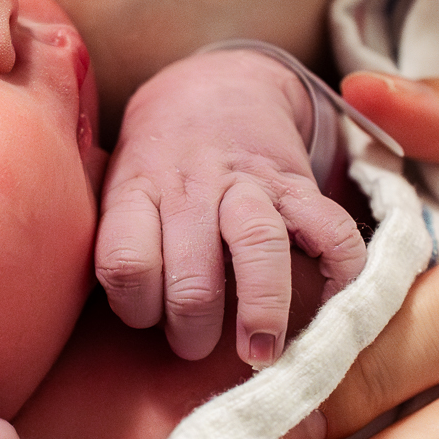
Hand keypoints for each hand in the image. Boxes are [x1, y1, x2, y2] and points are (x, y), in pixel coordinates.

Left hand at [96, 49, 366, 367]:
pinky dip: (341, 270)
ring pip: (259, 246)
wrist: (213, 86)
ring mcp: (249, 185)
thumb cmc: (154, 161)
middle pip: (191, 274)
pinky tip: (334, 305)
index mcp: (138, 191)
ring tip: (261, 352)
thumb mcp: (112, 182)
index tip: (146, 320)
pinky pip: (331, 227)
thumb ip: (111, 237)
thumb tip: (97, 312)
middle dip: (193, 329)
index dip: (134, 306)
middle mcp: (192, 189)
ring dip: (261, 308)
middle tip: (194, 348)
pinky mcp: (298, 185)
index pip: (125, 262)